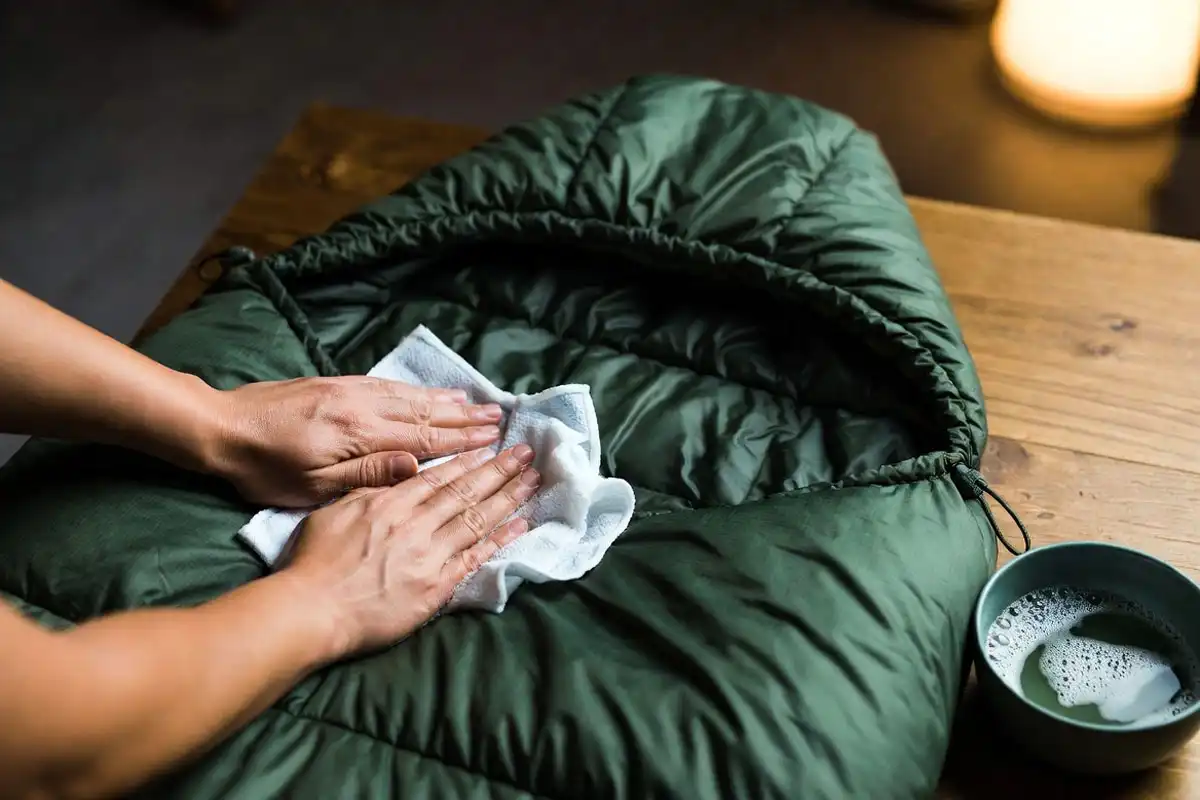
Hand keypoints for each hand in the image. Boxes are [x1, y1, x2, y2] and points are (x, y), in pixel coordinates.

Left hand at [209, 377, 503, 506]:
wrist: (219, 427)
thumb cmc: (264, 469)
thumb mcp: (313, 486)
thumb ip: (368, 474)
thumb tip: (417, 468)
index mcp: (360, 434)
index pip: (423, 438)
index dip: (460, 440)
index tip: (493, 439)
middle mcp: (362, 406)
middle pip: (423, 412)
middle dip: (463, 418)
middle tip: (498, 420)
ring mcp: (350, 391)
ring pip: (409, 396)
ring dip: (446, 401)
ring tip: (476, 403)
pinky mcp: (337, 385)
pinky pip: (388, 385)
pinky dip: (416, 389)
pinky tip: (429, 392)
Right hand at [280, 444, 538, 657]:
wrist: (313, 609)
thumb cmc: (316, 563)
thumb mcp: (334, 511)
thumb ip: (371, 488)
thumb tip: (402, 470)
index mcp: (389, 503)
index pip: (438, 477)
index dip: (468, 461)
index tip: (491, 448)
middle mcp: (415, 524)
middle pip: (466, 492)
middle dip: (499, 470)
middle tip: (526, 453)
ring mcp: (429, 554)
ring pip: (477, 518)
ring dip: (509, 497)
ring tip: (533, 480)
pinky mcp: (437, 586)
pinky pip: (476, 557)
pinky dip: (501, 539)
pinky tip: (521, 524)